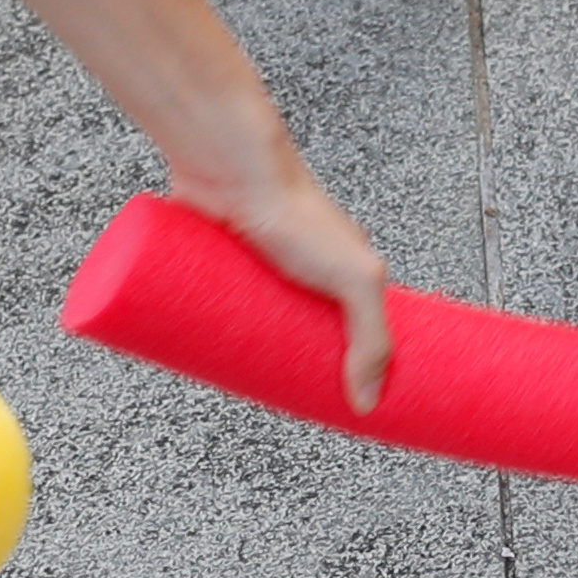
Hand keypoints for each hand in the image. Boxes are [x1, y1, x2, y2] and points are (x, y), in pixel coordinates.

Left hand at [168, 150, 394, 416]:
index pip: (356, 328)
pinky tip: (206, 354)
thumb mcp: (353, 281)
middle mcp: (304, 267)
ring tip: (242, 384)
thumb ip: (371, 340)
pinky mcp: (218, 263)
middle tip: (287, 401)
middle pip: (304, 330)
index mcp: (345, 271)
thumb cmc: (296, 213)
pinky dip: (212, 329)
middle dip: (297, 365)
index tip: (346, 402)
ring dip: (252, 350)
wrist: (232, 174)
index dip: (354, 365)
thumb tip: (366, 400)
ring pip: (258, 321)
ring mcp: (259, 266)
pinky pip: (216, 305)